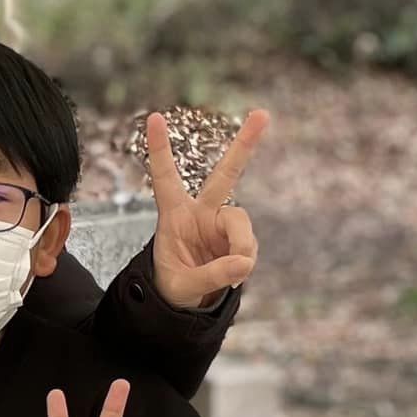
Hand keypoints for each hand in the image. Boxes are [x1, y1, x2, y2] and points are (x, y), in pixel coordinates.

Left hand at [146, 109, 267, 309]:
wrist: (187, 302)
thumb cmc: (173, 288)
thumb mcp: (183, 286)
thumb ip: (211, 275)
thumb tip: (243, 263)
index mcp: (174, 215)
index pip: (165, 178)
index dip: (159, 149)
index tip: (153, 117)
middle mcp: (201, 212)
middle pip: (225, 175)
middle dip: (244, 146)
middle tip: (262, 114)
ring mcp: (222, 224)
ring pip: (241, 223)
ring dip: (241, 246)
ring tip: (232, 271)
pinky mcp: (238, 239)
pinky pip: (249, 246)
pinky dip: (245, 261)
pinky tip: (235, 273)